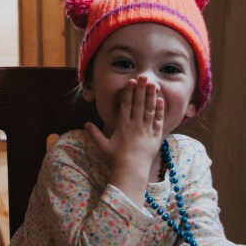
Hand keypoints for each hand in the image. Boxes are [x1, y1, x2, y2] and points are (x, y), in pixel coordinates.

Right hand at [85, 76, 164, 200]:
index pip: (126, 105)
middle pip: (139, 103)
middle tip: (144, 76)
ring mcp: (146, 129)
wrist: (131, 169)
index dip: (129, 92)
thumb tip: (85, 124)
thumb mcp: (103, 146)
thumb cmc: (116, 158)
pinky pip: (158, 120)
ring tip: (153, 84)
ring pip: (149, 109)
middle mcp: (135, 125)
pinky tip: (160, 100)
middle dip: (141, 89)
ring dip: (151, 96)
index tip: (131, 82)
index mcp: (123, 125)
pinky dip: (159, 110)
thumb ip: (94, 134)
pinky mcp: (155, 135)